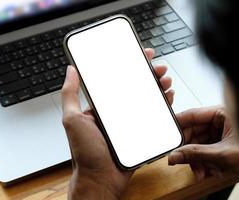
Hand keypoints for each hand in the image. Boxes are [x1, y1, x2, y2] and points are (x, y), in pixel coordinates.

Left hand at [61, 48, 174, 199]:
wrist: (100, 180)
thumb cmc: (84, 153)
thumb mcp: (72, 120)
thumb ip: (70, 95)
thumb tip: (70, 70)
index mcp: (101, 107)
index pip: (116, 80)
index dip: (129, 66)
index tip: (139, 55)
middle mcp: (116, 112)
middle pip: (135, 87)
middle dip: (148, 74)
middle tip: (157, 67)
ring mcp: (129, 122)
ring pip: (146, 99)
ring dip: (158, 87)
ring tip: (165, 80)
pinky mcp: (140, 132)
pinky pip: (153, 116)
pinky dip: (162, 105)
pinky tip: (168, 97)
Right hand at [168, 106, 238, 187]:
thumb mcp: (224, 155)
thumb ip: (196, 154)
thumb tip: (175, 156)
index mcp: (222, 113)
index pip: (192, 115)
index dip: (177, 127)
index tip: (167, 138)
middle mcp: (220, 121)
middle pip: (193, 132)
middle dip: (190, 151)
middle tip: (183, 161)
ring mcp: (221, 133)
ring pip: (198, 144)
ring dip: (198, 160)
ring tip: (202, 172)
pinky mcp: (223, 144)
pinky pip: (206, 151)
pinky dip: (206, 163)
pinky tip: (211, 171)